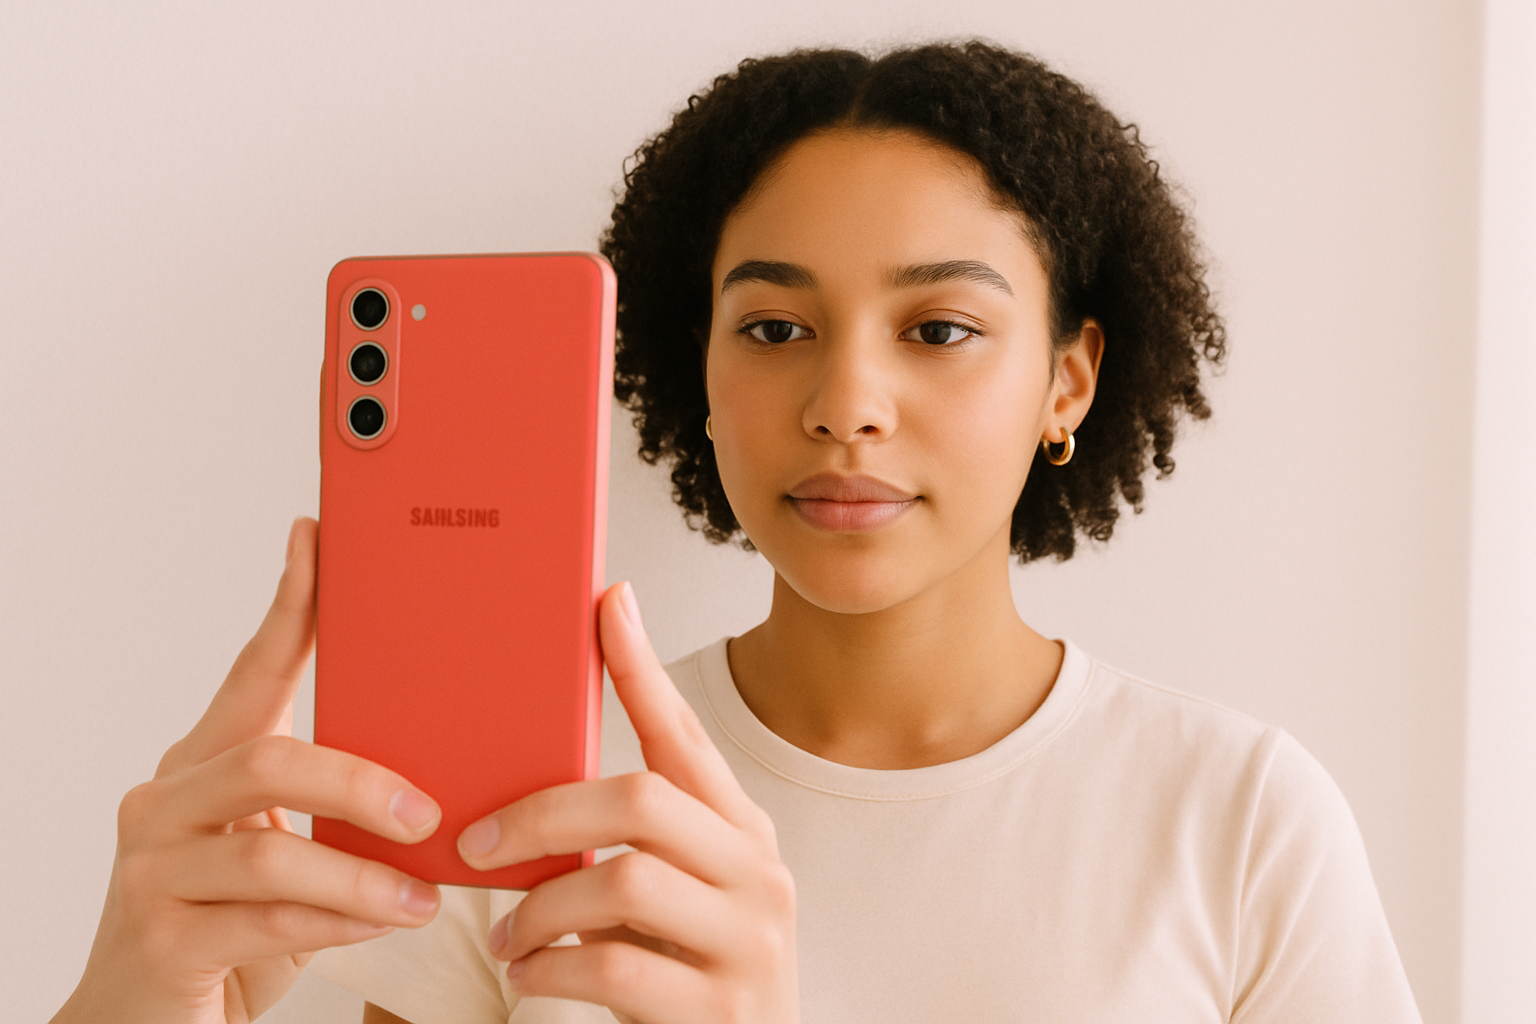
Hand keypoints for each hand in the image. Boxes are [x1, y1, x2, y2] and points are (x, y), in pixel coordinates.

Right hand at [53, 518, 443, 1023]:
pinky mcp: (161, 936)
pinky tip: (384, 924)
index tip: (318, 540)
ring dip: (365, 875)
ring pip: (273, 848)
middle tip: (429, 811)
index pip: (252, 670)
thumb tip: (441, 779)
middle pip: (268, 756)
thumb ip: (334, 811)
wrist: (150, 1023)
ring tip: (424, 895)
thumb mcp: (288, 849)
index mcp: (203, 763)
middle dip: (362, 780)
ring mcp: (152, 868)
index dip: (289, 605)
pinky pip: (269, 920)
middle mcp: (165, 800)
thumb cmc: (236, 926)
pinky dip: (340, 922)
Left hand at [457, 582, 798, 1023]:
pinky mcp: (719, 1010)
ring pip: (623, 881)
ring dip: (538, 908)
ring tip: (506, 935)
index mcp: (742, 832)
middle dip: (542, 814)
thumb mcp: (678, 893)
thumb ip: (635, 839)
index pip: (685, 735)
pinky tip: (529, 974)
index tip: (607, 602)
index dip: (642, 668)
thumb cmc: (693, 972)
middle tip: (477, 844)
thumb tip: (545, 778)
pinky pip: (611, 967)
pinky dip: (549, 969)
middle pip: (642, 799)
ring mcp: (747, 942)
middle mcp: (758, 873)